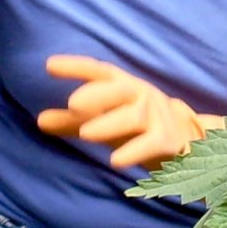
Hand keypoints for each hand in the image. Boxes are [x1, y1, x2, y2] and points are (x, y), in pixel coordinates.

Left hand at [37, 55, 226, 169]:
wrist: (187, 140)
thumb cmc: (137, 126)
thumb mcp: (105, 119)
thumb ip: (72, 121)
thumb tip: (39, 121)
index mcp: (124, 87)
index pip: (99, 72)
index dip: (76, 67)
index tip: (49, 65)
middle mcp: (141, 96)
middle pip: (119, 90)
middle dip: (97, 95)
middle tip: (73, 104)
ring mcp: (157, 117)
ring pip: (133, 117)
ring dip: (109, 124)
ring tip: (85, 133)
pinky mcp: (168, 140)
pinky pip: (151, 143)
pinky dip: (133, 151)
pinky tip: (115, 161)